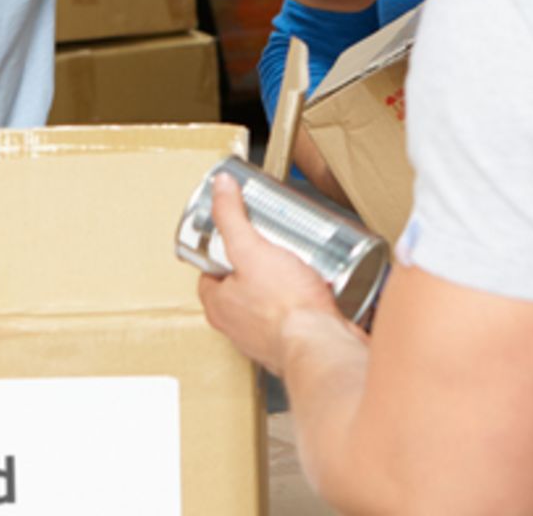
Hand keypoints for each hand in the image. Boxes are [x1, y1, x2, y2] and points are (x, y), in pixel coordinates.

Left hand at [196, 174, 347, 372]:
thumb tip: (221, 187)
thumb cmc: (285, 306)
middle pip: (241, 285)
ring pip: (268, 302)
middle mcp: (237, 326)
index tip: (237, 234)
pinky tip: (318, 286)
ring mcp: (266, 338)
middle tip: (272, 243)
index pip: (210, 272)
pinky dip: (303, 302)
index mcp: (219, 305)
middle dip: (257, 264)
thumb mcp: (251, 249)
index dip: (222, 251)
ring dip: (281, 283)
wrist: (322, 345)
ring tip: (297, 259)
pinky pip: (294, 317)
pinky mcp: (294, 343)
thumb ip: (233, 218)